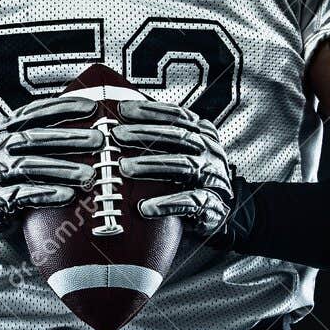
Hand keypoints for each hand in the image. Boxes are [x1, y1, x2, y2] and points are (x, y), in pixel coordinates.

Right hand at [0, 94, 100, 238]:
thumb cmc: (19, 181)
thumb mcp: (31, 155)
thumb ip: (51, 139)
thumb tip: (94, 123)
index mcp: (5, 131)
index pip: (33, 113)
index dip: (62, 108)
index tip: (91, 108)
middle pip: (32, 138)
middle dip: (68, 137)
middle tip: (99, 140)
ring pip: (26, 166)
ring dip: (61, 169)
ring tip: (89, 175)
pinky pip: (17, 195)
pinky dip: (44, 194)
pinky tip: (68, 195)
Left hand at [112, 99, 234, 236]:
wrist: (209, 219)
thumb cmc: (186, 184)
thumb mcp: (174, 157)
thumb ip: (156, 142)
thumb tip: (116, 128)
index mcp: (203, 136)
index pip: (179, 116)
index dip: (152, 110)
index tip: (123, 109)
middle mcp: (211, 153)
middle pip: (179, 136)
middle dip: (146, 134)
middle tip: (118, 135)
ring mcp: (214, 178)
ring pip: (184, 165)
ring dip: (152, 165)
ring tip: (125, 167)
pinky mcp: (213, 205)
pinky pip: (191, 201)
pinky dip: (167, 203)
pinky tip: (145, 207)